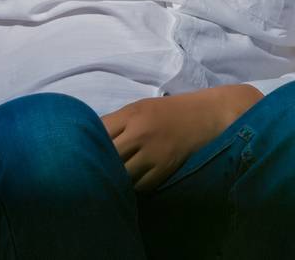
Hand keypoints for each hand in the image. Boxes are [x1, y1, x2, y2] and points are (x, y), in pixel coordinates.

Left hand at [102, 84, 259, 190]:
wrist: (210, 115)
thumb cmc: (172, 112)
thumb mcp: (142, 108)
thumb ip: (117, 123)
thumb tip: (89, 140)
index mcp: (131, 113)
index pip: (96, 132)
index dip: (87, 143)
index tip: (83, 152)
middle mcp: (139, 132)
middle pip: (106, 155)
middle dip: (98, 164)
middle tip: (94, 171)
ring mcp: (152, 152)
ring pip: (121, 175)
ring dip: (115, 179)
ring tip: (113, 180)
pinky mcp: (164, 168)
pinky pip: (139, 186)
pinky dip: (133, 187)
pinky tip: (133, 183)